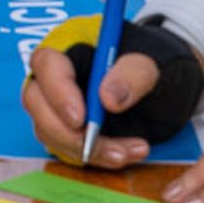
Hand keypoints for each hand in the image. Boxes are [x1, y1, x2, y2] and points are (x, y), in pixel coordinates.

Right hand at [21, 37, 172, 172]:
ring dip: (90, 150)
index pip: (47, 64)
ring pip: (52, 133)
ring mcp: (58, 105)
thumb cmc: (155, 63)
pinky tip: (127, 154)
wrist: (166, 87)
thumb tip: (107, 99)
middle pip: (37, 103)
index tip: (80, 118)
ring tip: (131, 152)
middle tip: (103, 146)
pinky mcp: (68, 130)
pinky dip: (98, 157)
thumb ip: (133, 74)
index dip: (57, 92)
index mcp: (70, 45)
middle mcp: (56, 75)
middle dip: (68, 133)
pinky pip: (70, 150)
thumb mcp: (153, 63)